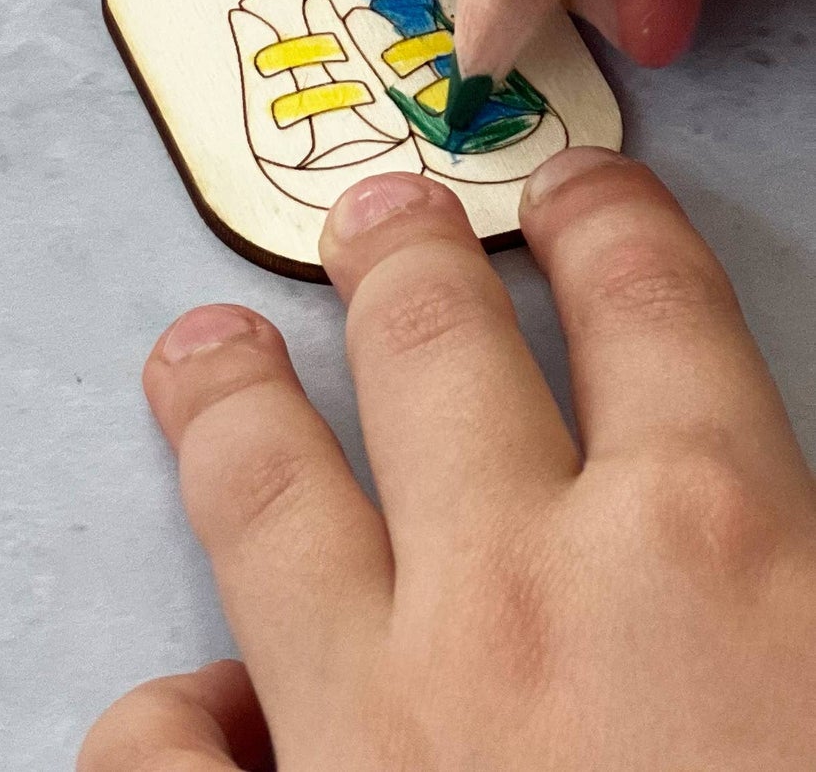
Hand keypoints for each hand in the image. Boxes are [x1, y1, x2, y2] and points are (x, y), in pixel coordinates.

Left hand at [80, 150, 815, 770]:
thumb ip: (809, 597)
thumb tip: (771, 530)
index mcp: (722, 555)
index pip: (650, 312)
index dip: (608, 233)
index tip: (576, 202)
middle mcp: (527, 599)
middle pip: (431, 353)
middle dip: (403, 267)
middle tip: (374, 222)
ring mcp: (374, 721)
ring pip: (263, 481)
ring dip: (231, 397)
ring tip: (205, 346)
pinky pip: (165, 757)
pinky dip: (167, 728)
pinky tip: (185, 717)